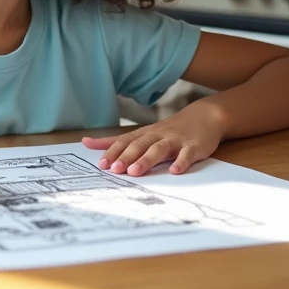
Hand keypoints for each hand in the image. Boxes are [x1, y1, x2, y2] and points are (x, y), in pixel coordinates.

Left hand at [82, 105, 224, 175]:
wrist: (204, 116)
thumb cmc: (168, 130)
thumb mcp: (141, 133)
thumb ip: (115, 141)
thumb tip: (85, 143)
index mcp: (144, 134)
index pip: (125, 141)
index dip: (113, 152)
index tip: (102, 165)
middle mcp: (157, 136)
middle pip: (139, 145)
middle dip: (126, 157)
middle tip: (115, 169)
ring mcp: (176, 141)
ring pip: (159, 149)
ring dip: (147, 160)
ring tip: (136, 172)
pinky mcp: (193, 147)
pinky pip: (187, 154)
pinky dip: (181, 162)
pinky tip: (175, 171)